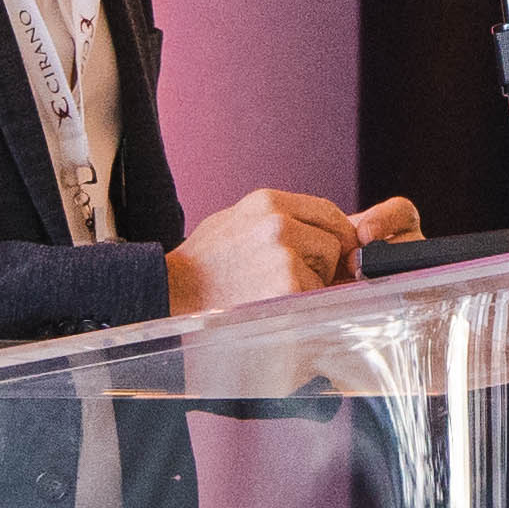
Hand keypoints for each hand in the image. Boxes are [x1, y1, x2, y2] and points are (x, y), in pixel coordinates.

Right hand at [170, 188, 420, 314]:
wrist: (169, 295)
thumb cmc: (202, 266)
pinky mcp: (287, 286)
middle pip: (332, 241)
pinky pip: (315, 296)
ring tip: (271, 291)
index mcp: (267, 202)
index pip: (325, 210)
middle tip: (288, 279)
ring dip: (310, 284)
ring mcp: (284, 254)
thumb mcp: (236, 222)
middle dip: (321, 263)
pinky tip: (270, 305)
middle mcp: (279, 222)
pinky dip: (301, 305)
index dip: (337, 233)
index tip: (339, 250)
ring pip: (325, 270)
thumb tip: (318, 233)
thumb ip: (278, 220)